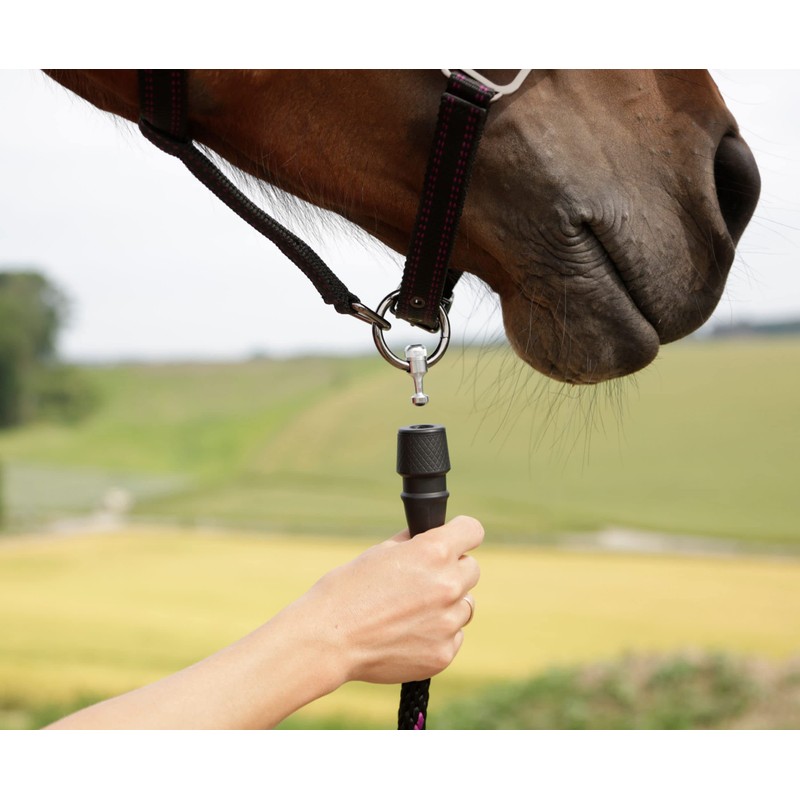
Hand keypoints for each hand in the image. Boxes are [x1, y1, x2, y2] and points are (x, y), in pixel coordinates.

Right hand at [286, 515, 483, 686]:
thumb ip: (414, 544)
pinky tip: (408, 634)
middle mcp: (447, 584)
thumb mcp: (381, 552)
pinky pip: (454, 636)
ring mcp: (448, 622)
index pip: (472, 530)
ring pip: (465, 605)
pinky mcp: (444, 653)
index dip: (463, 533)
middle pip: (472, 569)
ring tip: (411, 612)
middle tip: (424, 580)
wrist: (329, 639)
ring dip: (447, 605)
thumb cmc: (347, 590)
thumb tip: (429, 537)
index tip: (457, 539)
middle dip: (452, 570)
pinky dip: (438, 634)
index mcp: (433, 551)